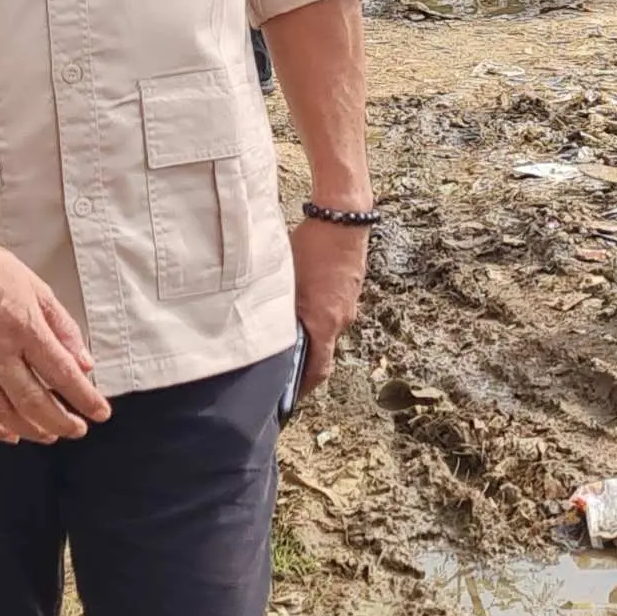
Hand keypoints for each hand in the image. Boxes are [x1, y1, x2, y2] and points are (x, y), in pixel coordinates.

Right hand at [0, 217, 110, 442]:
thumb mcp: (36, 288)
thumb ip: (62, 327)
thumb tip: (83, 362)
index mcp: (24, 327)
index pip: (62, 375)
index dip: (85, 399)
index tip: (100, 414)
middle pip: (35, 402)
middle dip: (62, 422)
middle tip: (77, 430)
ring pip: (2, 413)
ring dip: (30, 430)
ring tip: (49, 435)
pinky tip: (6, 434)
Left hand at [292, 220, 366, 386]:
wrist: (344, 218)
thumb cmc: (313, 247)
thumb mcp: (287, 283)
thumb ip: (280, 314)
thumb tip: (266, 334)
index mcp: (325, 323)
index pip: (318, 370)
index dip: (303, 387)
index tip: (289, 397)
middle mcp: (341, 319)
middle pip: (323, 350)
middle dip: (304, 360)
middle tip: (282, 364)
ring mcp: (348, 303)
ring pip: (327, 328)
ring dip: (311, 332)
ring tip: (289, 327)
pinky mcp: (350, 289)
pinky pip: (333, 310)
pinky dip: (319, 314)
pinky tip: (303, 300)